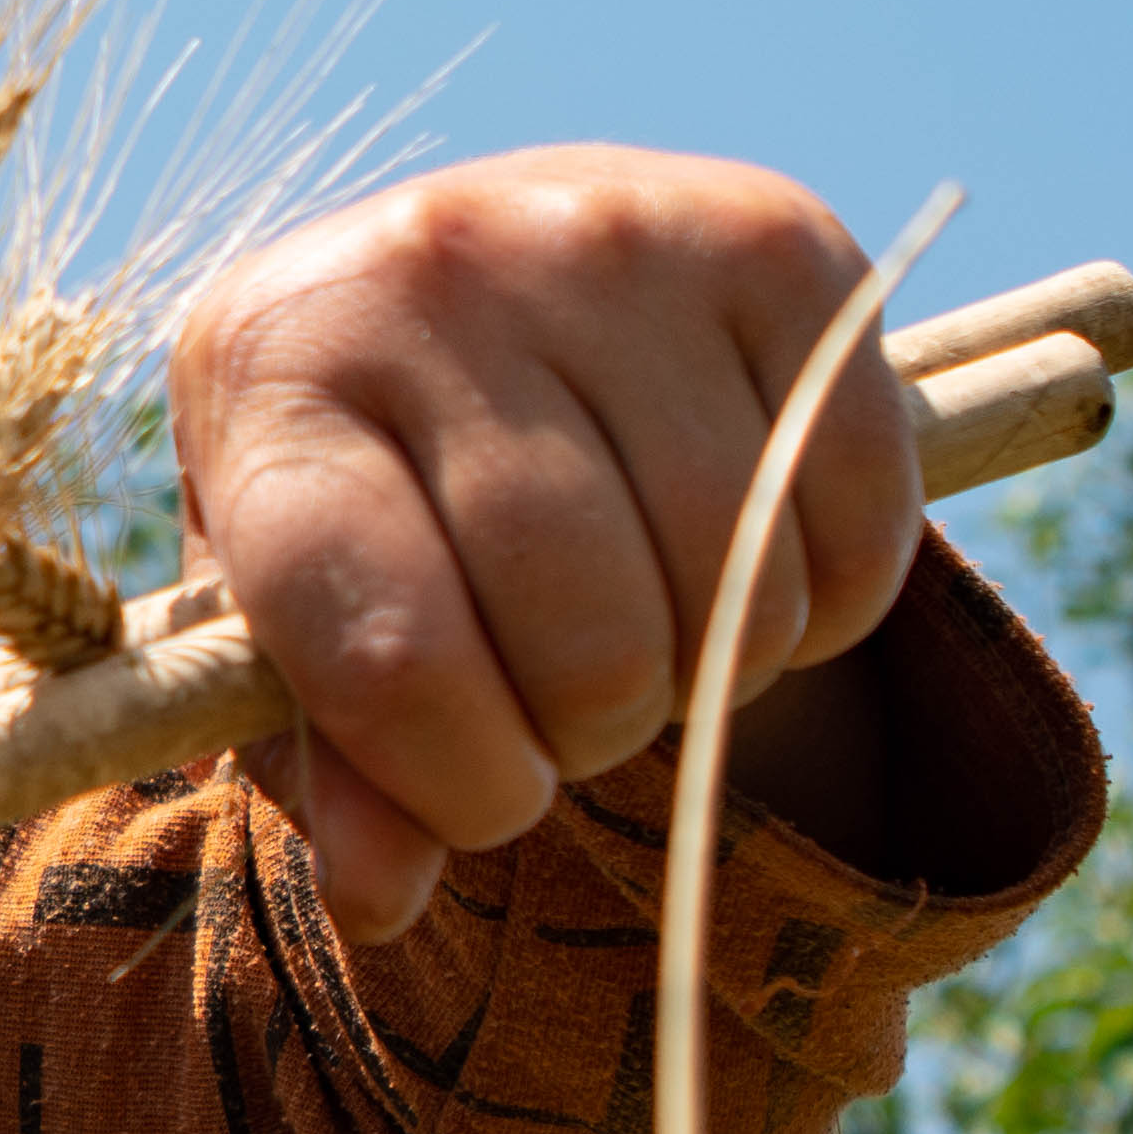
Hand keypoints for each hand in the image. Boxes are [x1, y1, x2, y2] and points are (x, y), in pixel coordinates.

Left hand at [165, 144, 918, 938]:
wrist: (462, 278)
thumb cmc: (363, 489)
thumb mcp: (294, 623)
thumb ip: (333, 771)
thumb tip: (385, 899)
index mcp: (273, 368)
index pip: (395, 654)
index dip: (464, 783)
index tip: (484, 795)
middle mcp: (437, 265)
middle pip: (592, 638)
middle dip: (595, 730)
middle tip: (571, 692)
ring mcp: (616, 234)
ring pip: (737, 586)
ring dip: (716, 670)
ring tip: (650, 617)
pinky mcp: (779, 239)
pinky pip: (859, 516)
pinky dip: (829, 601)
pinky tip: (750, 554)